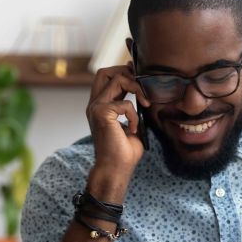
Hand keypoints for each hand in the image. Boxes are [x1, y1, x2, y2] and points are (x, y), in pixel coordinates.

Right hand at [86, 63, 150, 187]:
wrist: (115, 170)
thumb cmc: (124, 152)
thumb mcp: (133, 125)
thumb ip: (134, 109)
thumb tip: (146, 96)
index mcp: (100, 106)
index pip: (106, 77)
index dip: (123, 71)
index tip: (140, 77)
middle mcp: (95, 104)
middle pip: (105, 71)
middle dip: (126, 72)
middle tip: (142, 85)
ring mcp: (96, 108)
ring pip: (116, 79)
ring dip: (136, 88)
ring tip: (145, 105)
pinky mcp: (101, 114)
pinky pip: (125, 103)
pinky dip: (135, 115)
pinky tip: (133, 129)